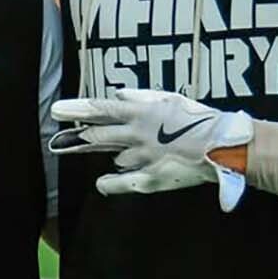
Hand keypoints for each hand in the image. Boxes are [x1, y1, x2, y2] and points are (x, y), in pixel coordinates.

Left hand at [50, 89, 253, 211]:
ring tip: (98, 150)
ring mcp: (141, 159)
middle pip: (99, 135)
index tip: (57, 109)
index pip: (101, 110)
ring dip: (109, 153)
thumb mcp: (169, 98)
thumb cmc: (199, 119)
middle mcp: (136, 136)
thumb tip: (117, 95)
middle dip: (77, 135)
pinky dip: (110, 182)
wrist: (221, 146)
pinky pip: (123, 182)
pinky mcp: (150, 178)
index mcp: (141, 113)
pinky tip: (101, 182)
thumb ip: (140, 97)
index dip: (78, 110)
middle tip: (57, 136)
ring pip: (115, 156)